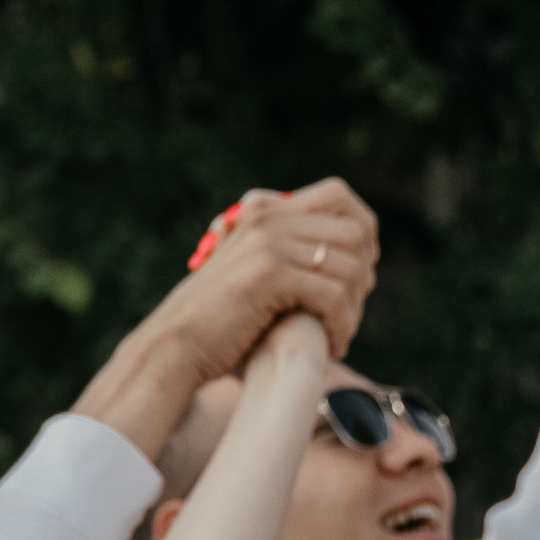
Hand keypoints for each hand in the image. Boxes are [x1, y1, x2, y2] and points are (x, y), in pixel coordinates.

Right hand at [167, 179, 377, 384]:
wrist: (176, 345)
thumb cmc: (217, 320)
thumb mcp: (252, 273)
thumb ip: (286, 252)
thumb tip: (343, 252)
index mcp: (264, 211)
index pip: (338, 194)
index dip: (362, 228)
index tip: (361, 268)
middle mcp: (268, 219)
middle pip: (354, 231)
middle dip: (363, 275)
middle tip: (349, 310)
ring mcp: (268, 244)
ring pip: (350, 267)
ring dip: (354, 307)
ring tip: (340, 334)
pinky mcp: (270, 275)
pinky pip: (333, 295)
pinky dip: (342, 324)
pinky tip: (334, 343)